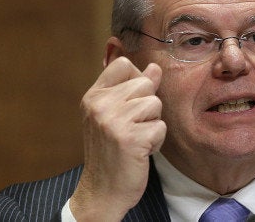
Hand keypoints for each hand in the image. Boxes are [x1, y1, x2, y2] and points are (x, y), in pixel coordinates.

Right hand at [69, 57, 165, 220]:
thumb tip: (155, 68)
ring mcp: (114, 121)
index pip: (123, 64)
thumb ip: (133, 90)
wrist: (102, 190)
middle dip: (147, 106)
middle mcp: (100, 105)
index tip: (132, 100)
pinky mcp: (130, 138)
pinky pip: (160, 127)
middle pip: (145, 84)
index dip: (136, 78)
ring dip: (152, 124)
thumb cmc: (111, 151)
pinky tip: (140, 151)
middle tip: (133, 127)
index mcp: (93, 96)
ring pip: (155, 104)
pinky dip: (156, 142)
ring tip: (136, 139)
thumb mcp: (115, 115)